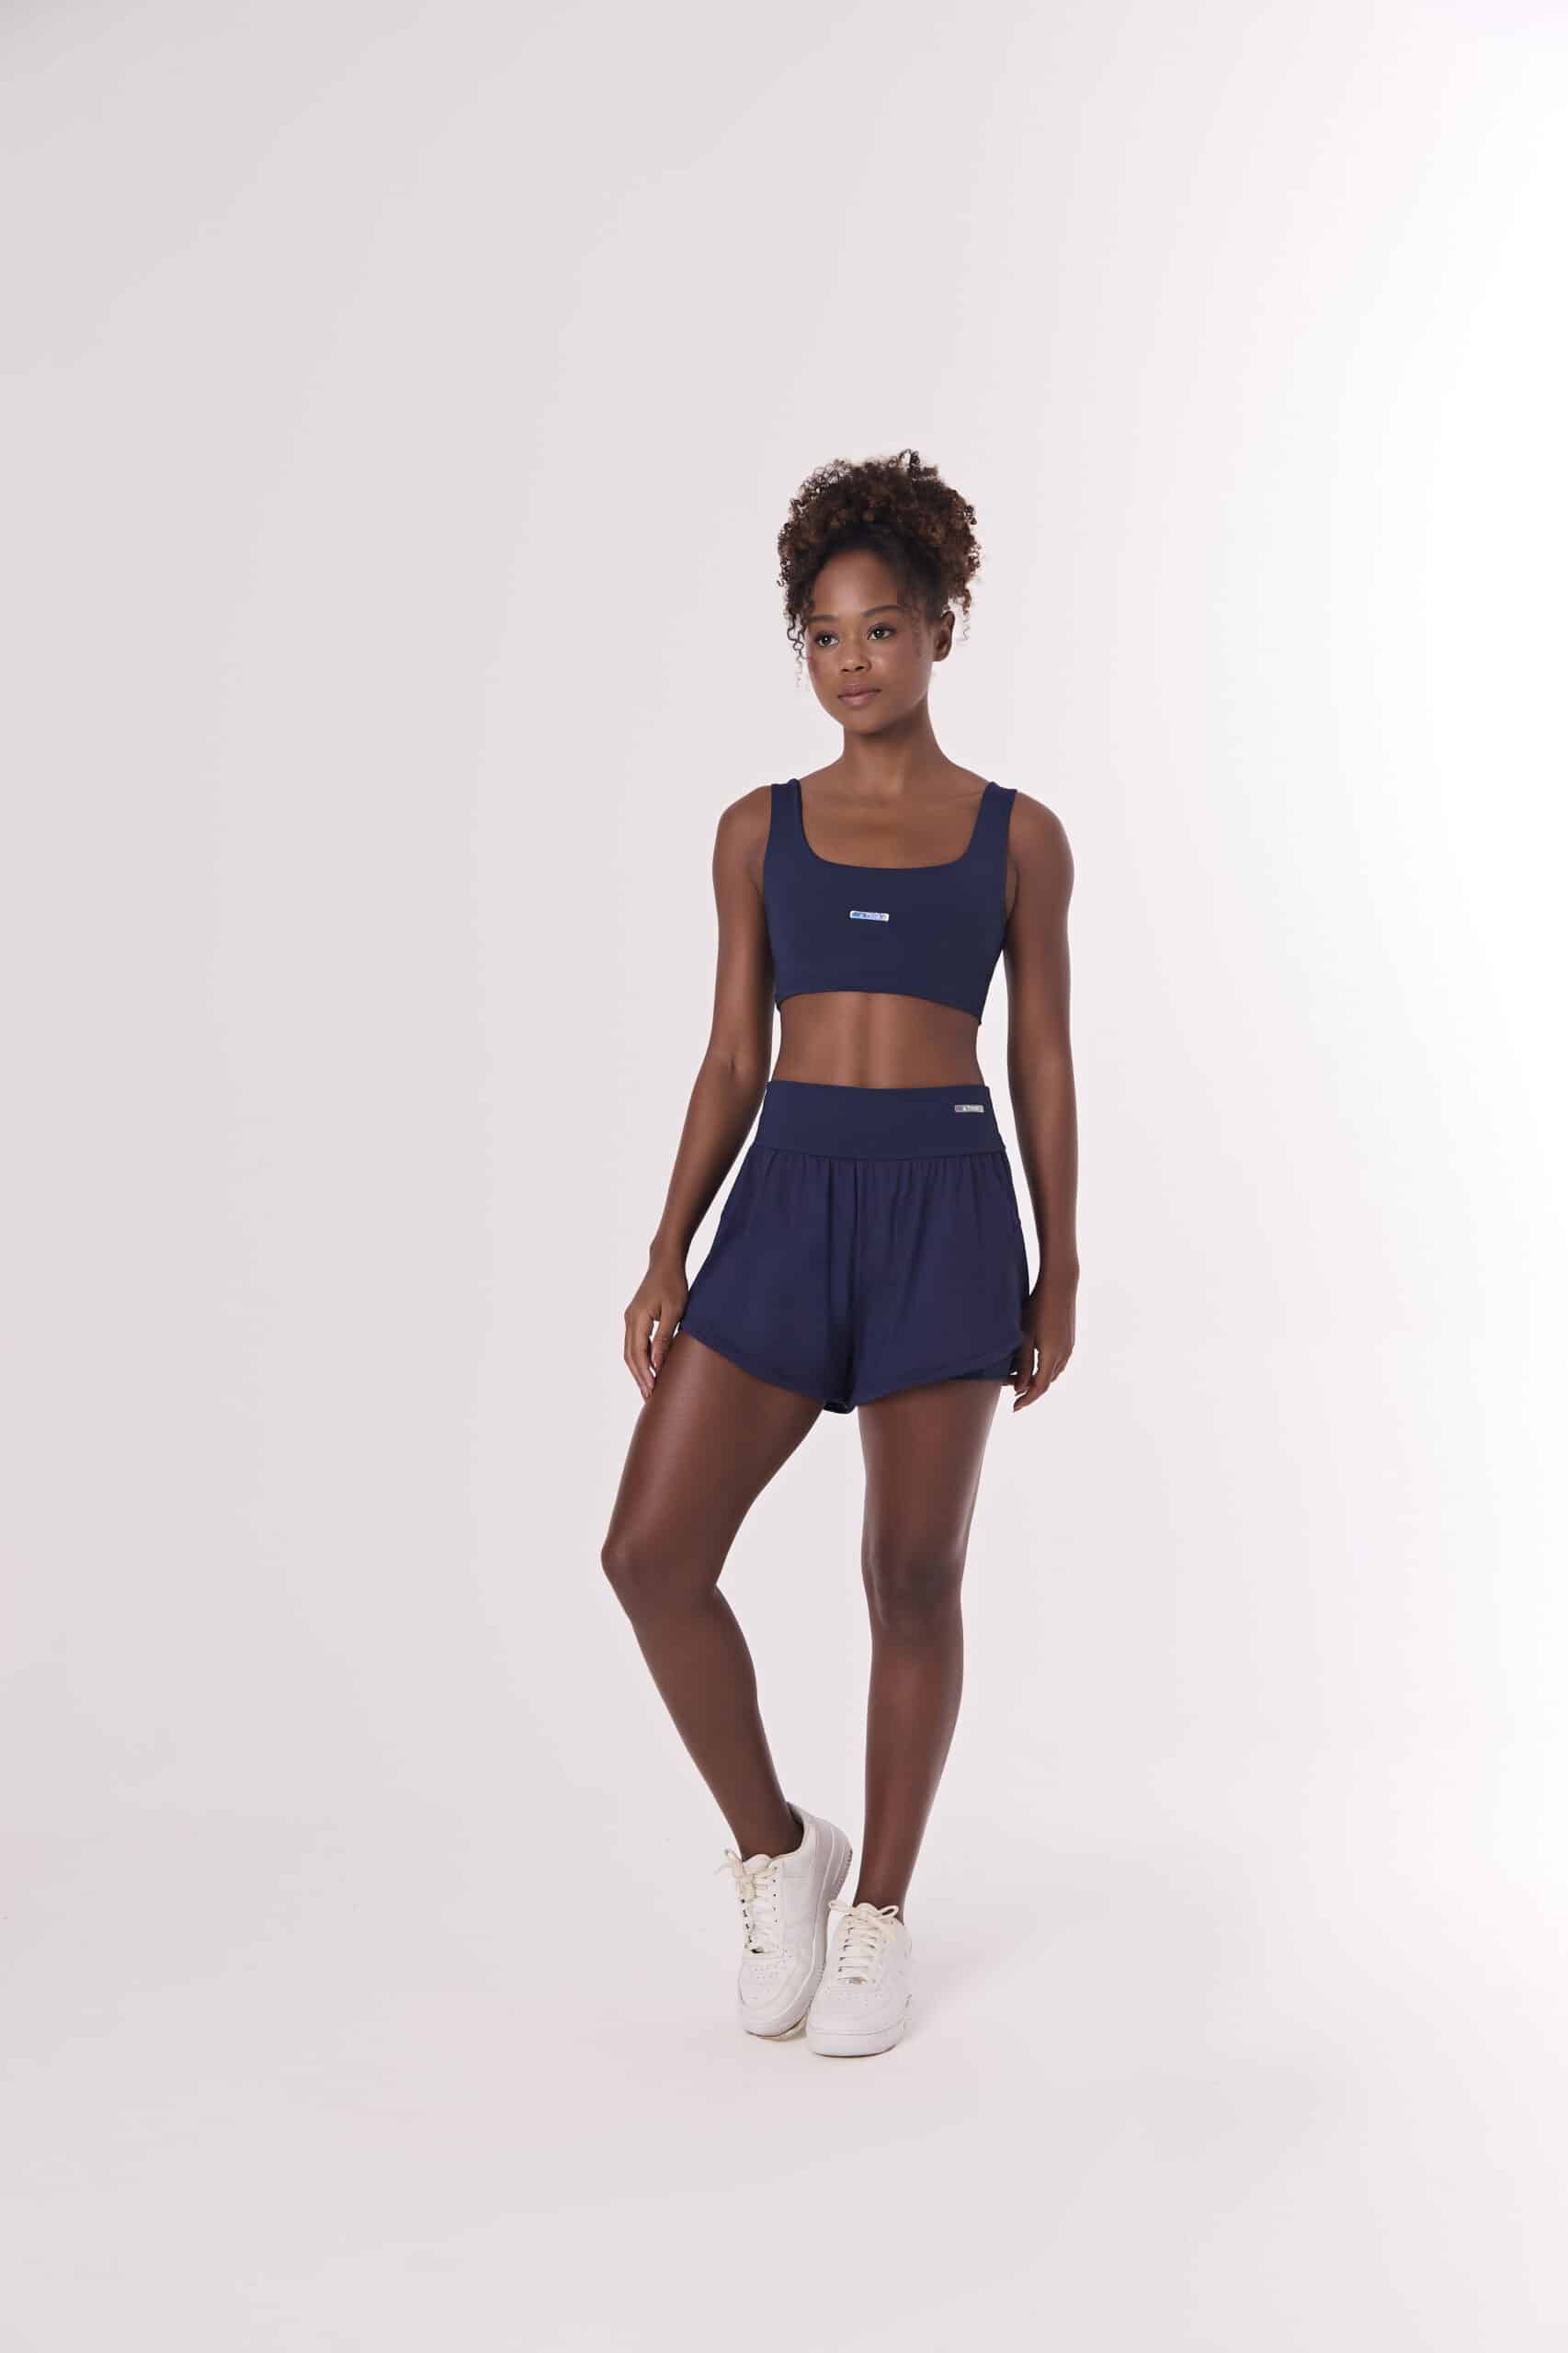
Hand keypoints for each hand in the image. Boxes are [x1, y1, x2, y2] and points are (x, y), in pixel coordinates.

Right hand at [623, 1257, 688, 1401]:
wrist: (665, 1263)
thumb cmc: (673, 1284)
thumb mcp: (674, 1311)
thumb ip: (665, 1337)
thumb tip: (658, 1364)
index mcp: (638, 1318)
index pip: (638, 1353)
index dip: (644, 1373)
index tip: (653, 1390)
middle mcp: (630, 1320)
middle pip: (630, 1355)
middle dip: (639, 1377)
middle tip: (649, 1397)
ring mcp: (631, 1318)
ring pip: (630, 1351)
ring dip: (638, 1370)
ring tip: (648, 1388)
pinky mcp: (636, 1318)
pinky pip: (634, 1343)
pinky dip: (640, 1359)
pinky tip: (649, 1369)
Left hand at [1011, 1275, 1075, 1410]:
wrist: (1060, 1285)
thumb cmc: (1038, 1306)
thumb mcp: (1025, 1336)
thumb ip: (1023, 1363)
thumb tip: (1020, 1388)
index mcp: (1052, 1356)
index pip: (1040, 1387)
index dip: (1027, 1399)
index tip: (1014, 1407)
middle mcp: (1064, 1355)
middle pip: (1047, 1382)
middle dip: (1030, 1390)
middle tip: (1013, 1393)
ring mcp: (1069, 1347)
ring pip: (1054, 1373)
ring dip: (1039, 1379)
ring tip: (1021, 1379)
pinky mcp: (1069, 1340)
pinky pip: (1059, 1362)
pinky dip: (1046, 1369)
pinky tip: (1035, 1364)